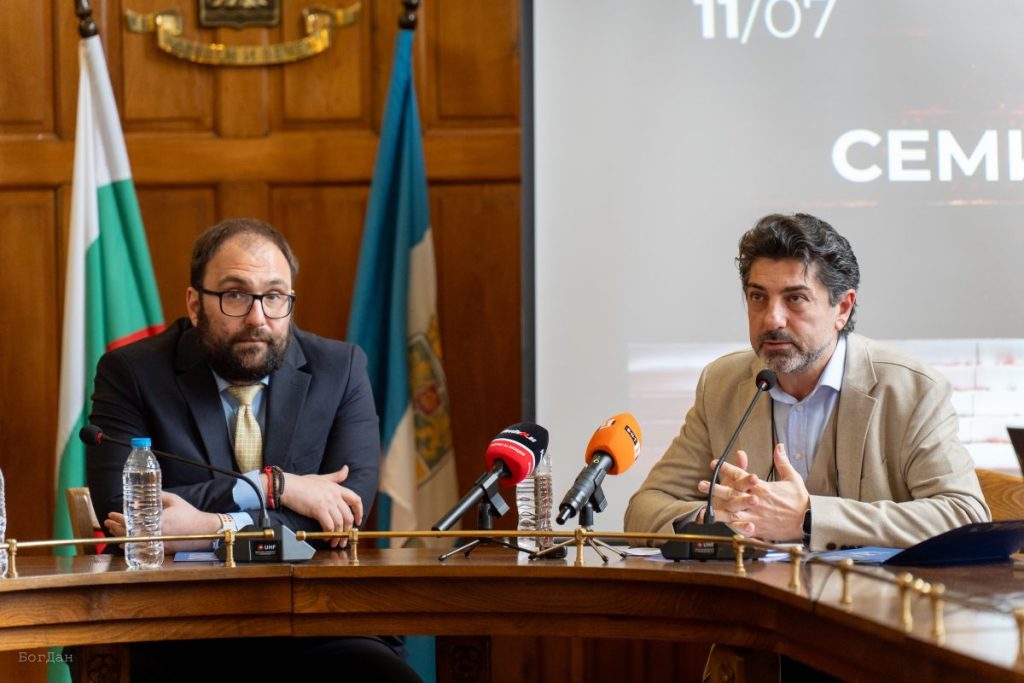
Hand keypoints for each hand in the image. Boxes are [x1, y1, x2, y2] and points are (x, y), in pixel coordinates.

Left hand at [105, 492, 220, 551]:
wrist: (202, 530)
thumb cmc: (188, 514)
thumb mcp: (173, 500)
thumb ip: (158, 496)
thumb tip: (141, 497)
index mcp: (156, 521)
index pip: (131, 521)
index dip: (118, 518)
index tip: (110, 514)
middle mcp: (154, 534)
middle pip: (128, 533)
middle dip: (115, 527)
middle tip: (107, 522)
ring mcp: (157, 543)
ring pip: (132, 542)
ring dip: (120, 536)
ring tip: (112, 531)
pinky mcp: (160, 549)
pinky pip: (140, 548)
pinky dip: (130, 545)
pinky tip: (124, 543)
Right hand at [280, 466, 363, 548]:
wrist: (287, 486)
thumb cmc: (301, 483)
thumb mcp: (321, 478)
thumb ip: (335, 477)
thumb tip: (346, 469)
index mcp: (336, 487)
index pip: (356, 500)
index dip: (359, 512)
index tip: (358, 522)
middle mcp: (335, 495)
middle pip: (349, 516)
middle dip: (347, 530)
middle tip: (343, 539)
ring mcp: (328, 502)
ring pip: (340, 523)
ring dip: (338, 535)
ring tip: (334, 542)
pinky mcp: (319, 509)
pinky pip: (329, 526)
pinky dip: (329, 534)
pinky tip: (325, 537)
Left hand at [697, 443, 808, 541]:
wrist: (809, 521)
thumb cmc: (800, 500)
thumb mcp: (792, 478)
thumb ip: (782, 462)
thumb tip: (778, 446)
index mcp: (763, 487)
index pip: (741, 476)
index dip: (727, 469)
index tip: (715, 463)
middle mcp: (757, 501)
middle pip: (732, 493)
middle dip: (715, 488)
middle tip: (700, 484)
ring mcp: (756, 516)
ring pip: (733, 512)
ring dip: (718, 509)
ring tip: (705, 507)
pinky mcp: (759, 528)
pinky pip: (741, 528)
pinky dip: (730, 527)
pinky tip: (721, 526)